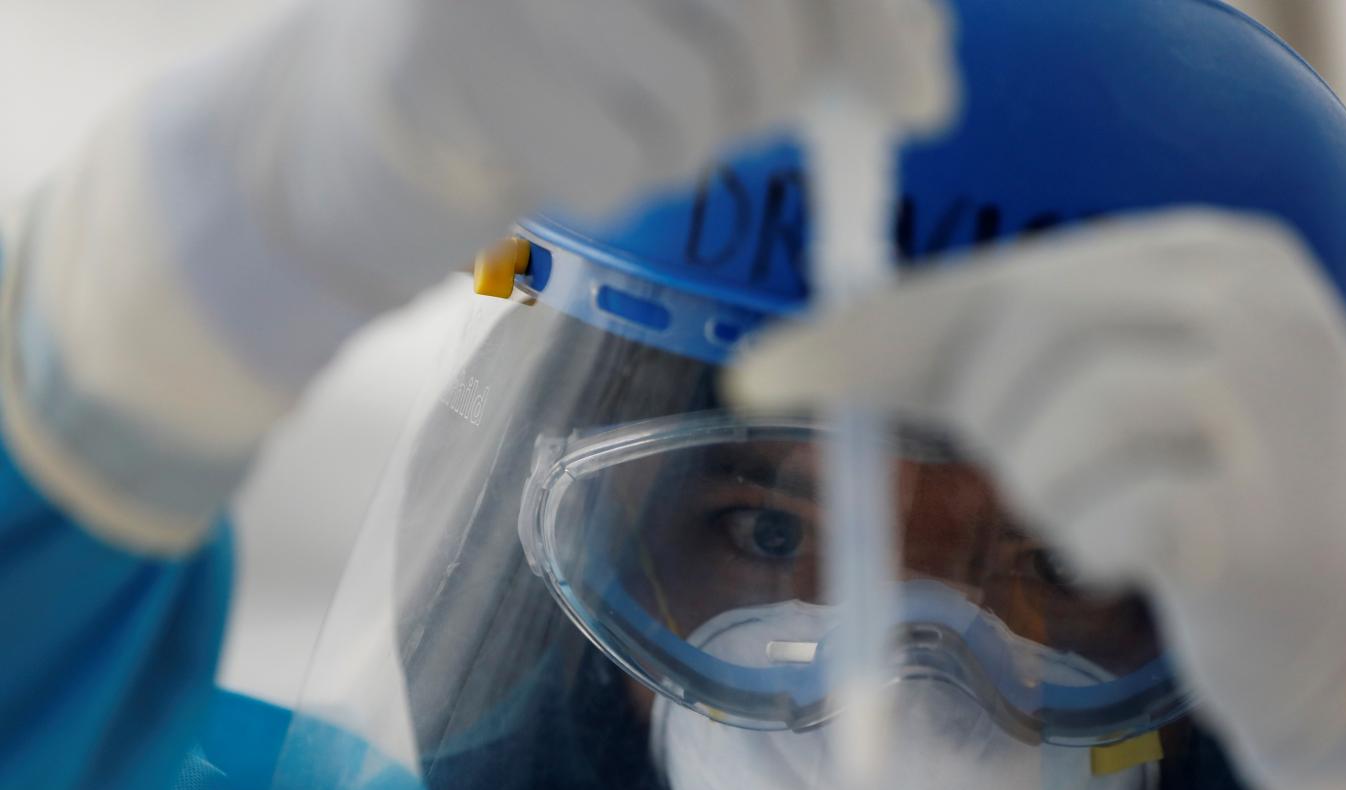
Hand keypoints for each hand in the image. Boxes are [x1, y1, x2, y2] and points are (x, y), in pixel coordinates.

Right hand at [353, 0, 955, 217]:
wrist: (394, 72)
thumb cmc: (583, 28)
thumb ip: (825, 9)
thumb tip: (917, 93)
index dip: (876, 18)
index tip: (916, 102)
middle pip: (761, 17)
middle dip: (776, 87)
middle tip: (742, 103)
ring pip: (692, 106)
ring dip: (689, 142)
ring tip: (629, 108)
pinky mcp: (441, 62)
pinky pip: (613, 169)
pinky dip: (618, 181)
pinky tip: (573, 140)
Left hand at [727, 209, 1345, 789]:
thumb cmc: (1200, 488)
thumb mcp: (1109, 390)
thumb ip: (982, 360)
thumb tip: (778, 361)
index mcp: (1201, 251)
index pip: (999, 279)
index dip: (875, 333)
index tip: (760, 375)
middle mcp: (1248, 299)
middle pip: (1021, 337)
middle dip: (997, 422)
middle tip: (1056, 476)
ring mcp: (1270, 401)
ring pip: (1053, 433)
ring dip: (1052, 498)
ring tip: (1122, 515)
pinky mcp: (1263, 518)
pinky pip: (1104, 527)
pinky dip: (1098, 553)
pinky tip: (1153, 560)